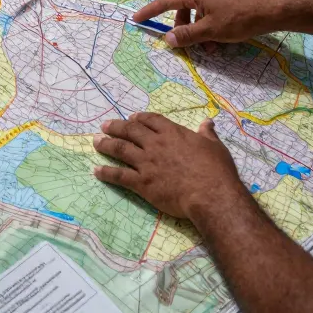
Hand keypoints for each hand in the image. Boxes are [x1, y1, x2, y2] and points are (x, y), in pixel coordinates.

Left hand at [93, 113, 240, 223]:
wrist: (211, 194)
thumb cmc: (216, 170)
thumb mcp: (215, 147)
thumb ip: (207, 134)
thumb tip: (208, 122)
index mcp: (172, 133)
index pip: (151, 120)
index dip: (139, 118)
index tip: (131, 118)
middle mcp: (155, 144)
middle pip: (131, 131)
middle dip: (116, 127)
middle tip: (105, 126)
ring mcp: (147, 162)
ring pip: (121, 149)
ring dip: (106, 144)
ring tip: (96, 142)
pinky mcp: (142, 182)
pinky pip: (119, 175)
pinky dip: (106, 172)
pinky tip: (97, 171)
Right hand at [131, 0, 283, 48]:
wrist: (269, 11)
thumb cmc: (238, 18)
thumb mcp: (211, 30)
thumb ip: (188, 35)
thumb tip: (168, 39)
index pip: (165, 1)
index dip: (150, 10)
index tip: (136, 18)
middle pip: (179, 6)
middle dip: (178, 25)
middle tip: (179, 41)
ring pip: (194, 11)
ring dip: (194, 29)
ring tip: (205, 48)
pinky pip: (205, 11)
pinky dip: (205, 25)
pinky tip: (216, 42)